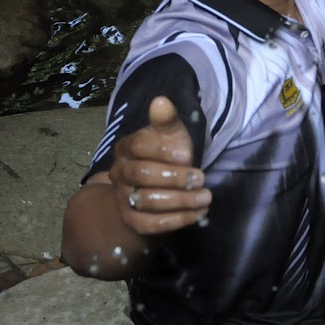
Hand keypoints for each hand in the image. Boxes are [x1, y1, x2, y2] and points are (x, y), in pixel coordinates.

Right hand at [107, 96, 210, 234]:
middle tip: (201, 179)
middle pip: (141, 175)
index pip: (138, 146)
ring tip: (205, 197)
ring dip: (180, 201)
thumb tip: (161, 100)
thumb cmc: (166, 157)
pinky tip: (199, 213)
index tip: (188, 155)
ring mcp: (122, 198)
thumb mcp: (170, 136)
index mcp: (126, 147)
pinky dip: (177, 220)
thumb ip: (166, 121)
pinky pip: (151, 224)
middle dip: (175, 178)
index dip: (162, 150)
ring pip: (147, 201)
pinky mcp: (132, 221)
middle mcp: (119, 172)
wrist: (152, 190)